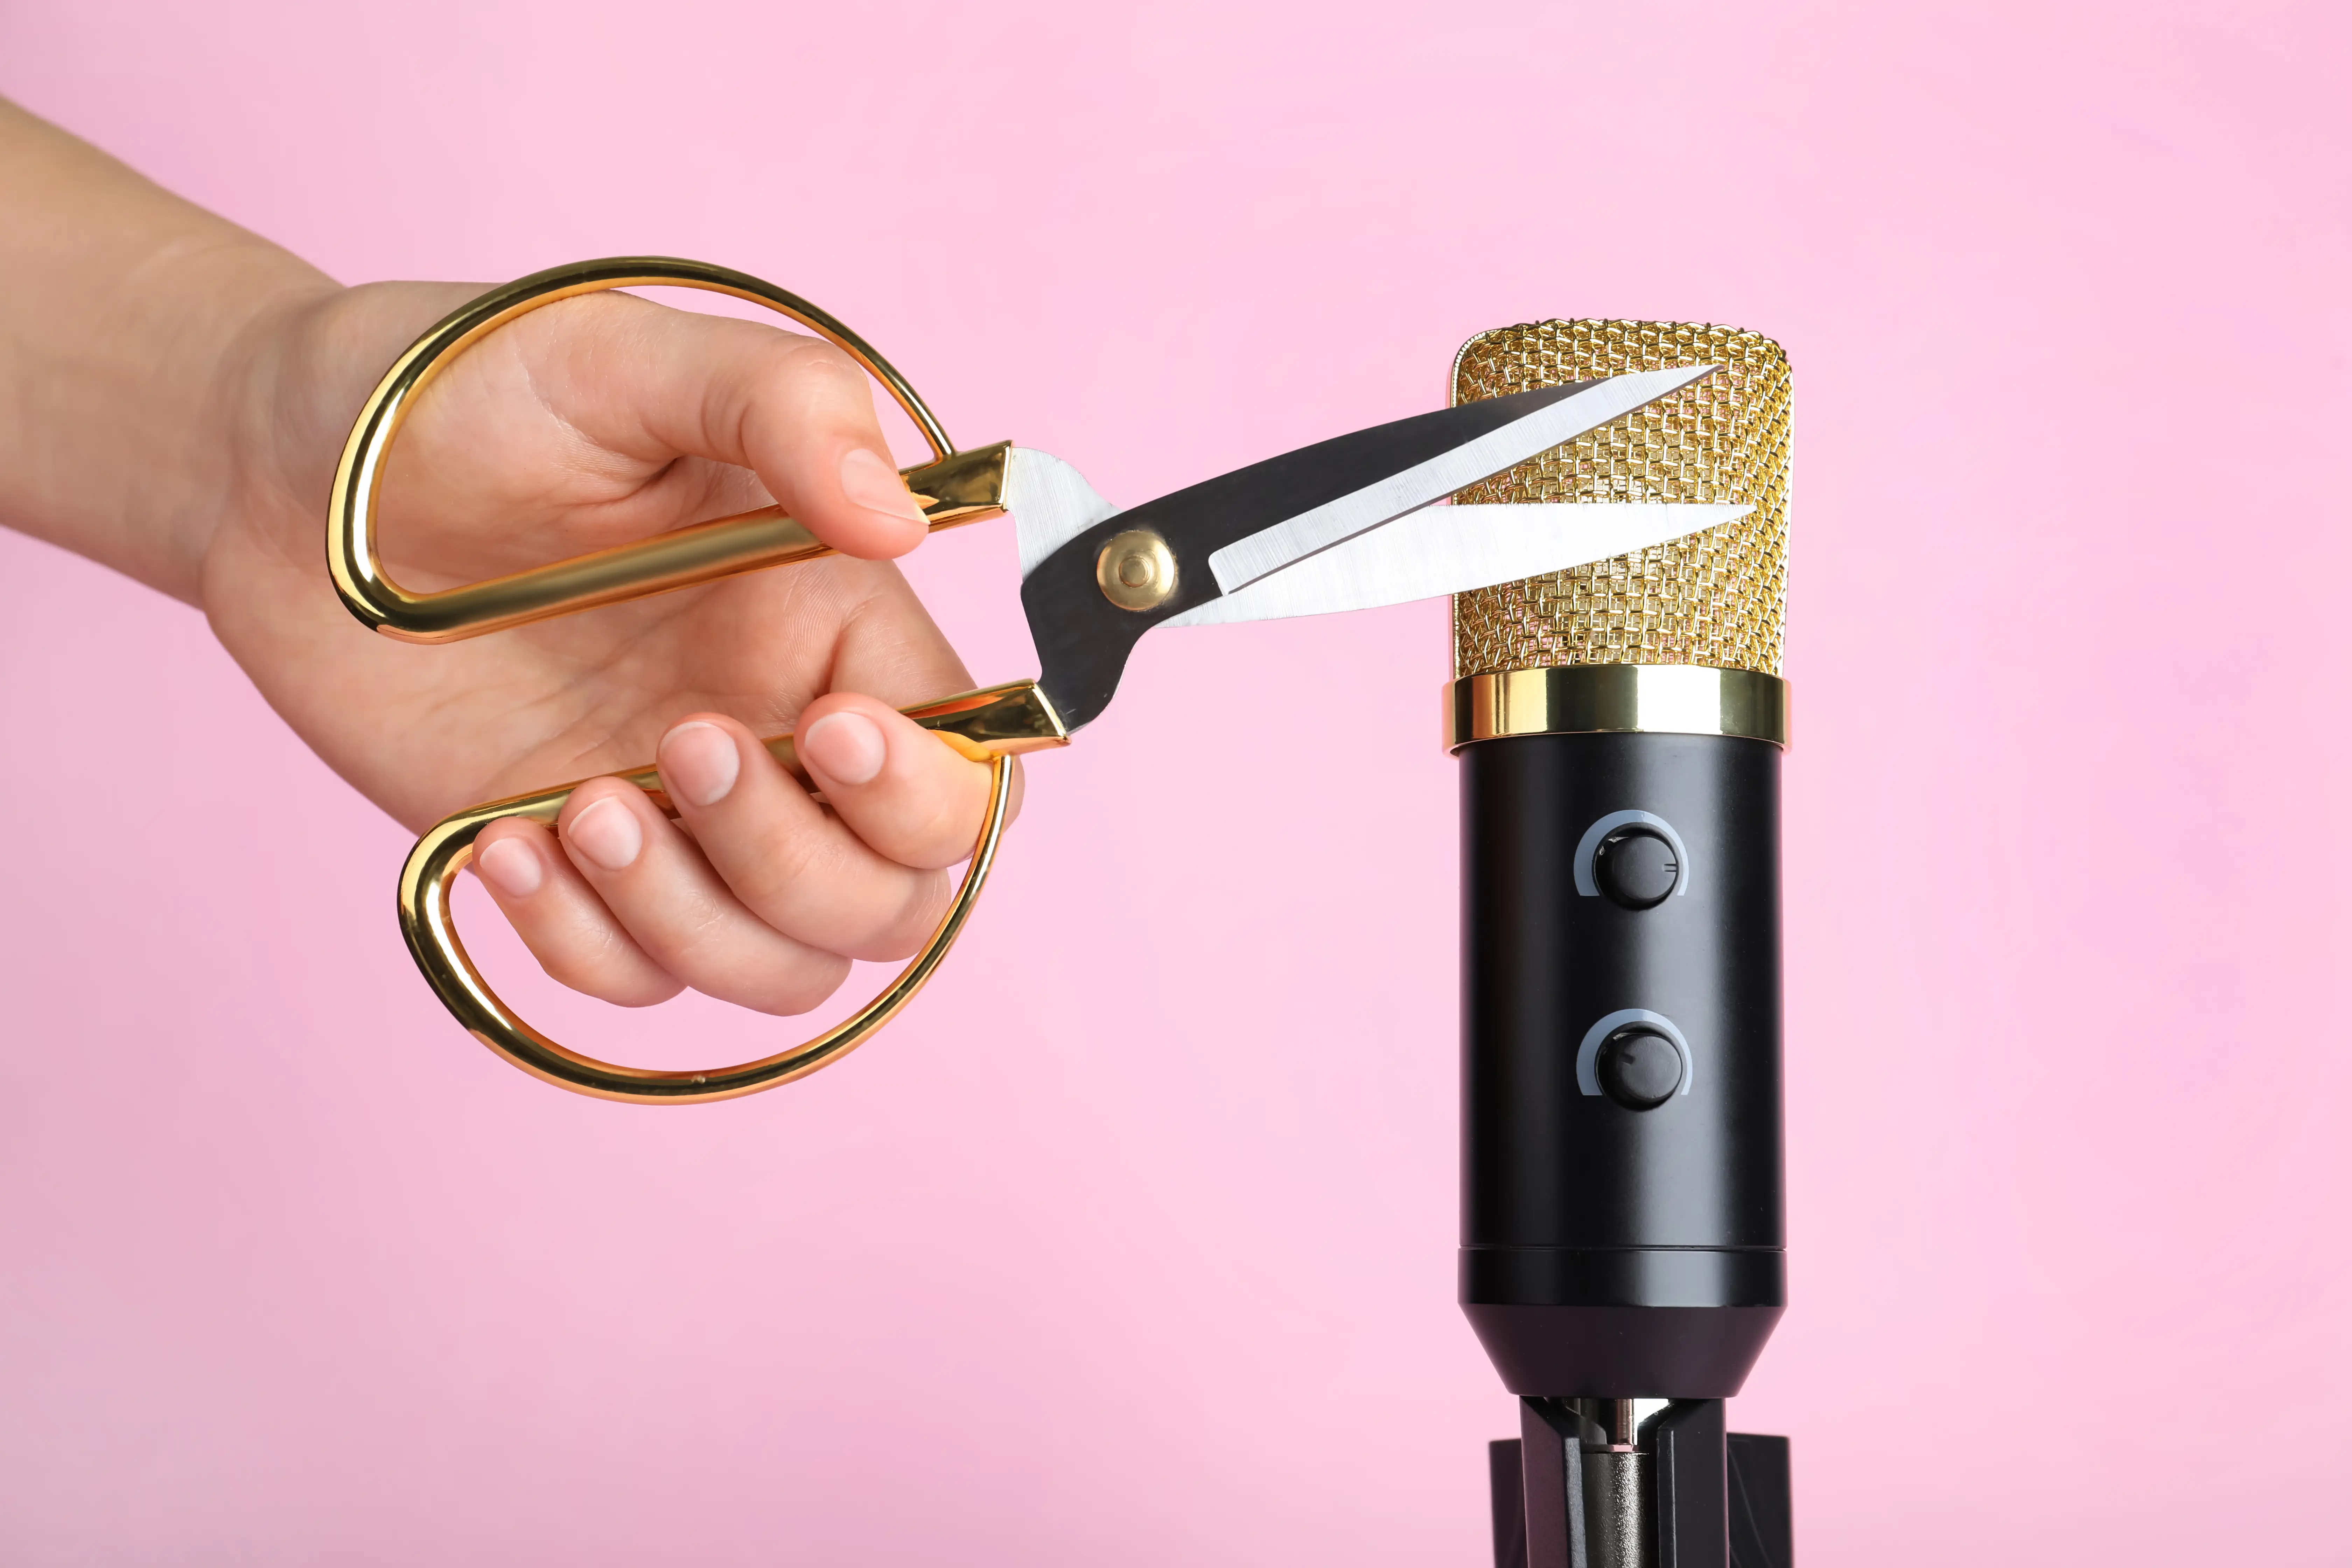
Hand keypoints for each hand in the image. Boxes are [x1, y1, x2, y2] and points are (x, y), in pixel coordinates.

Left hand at [205, 282, 1016, 1012]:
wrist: (274, 472)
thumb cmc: (455, 390)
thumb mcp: (620, 354)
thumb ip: (785, 404)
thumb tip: (901, 518)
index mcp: (831, 622)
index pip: (968, 766)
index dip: (926, 786)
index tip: (825, 728)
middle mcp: (781, 732)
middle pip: (896, 898)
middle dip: (802, 863)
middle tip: (678, 744)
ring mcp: (682, 817)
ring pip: (784, 968)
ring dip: (696, 921)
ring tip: (581, 811)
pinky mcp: (578, 868)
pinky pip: (639, 984)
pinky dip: (584, 949)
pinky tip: (503, 845)